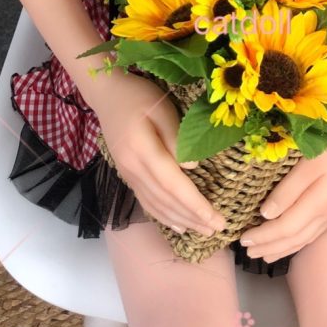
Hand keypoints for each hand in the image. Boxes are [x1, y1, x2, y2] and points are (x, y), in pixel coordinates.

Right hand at [96, 73, 228, 237]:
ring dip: (181, 220)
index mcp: (142, 150)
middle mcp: (133, 168)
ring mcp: (128, 174)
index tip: (217, 219)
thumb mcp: (162, 108)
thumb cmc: (139, 96)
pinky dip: (163, 216)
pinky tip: (178, 225)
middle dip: (193, 218)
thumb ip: (176, 137)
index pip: (173, 184)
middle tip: (219, 230)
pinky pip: (146, 202)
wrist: (107, 95)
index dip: (195, 205)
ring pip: (156, 205)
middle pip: (166, 200)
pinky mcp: (127, 176)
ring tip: (204, 231)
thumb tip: (193, 167)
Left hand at [238, 134, 326, 262]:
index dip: (263, 236)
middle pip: (294, 239)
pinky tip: (292, 241)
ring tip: (266, 254)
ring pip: (304, 239)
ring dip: (283, 248)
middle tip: (248, 252)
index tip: (243, 239)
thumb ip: (288, 190)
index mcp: (318, 204)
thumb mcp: (310, 163)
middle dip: (270, 247)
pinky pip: (313, 233)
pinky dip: (298, 241)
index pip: (284, 228)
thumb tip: (266, 215)